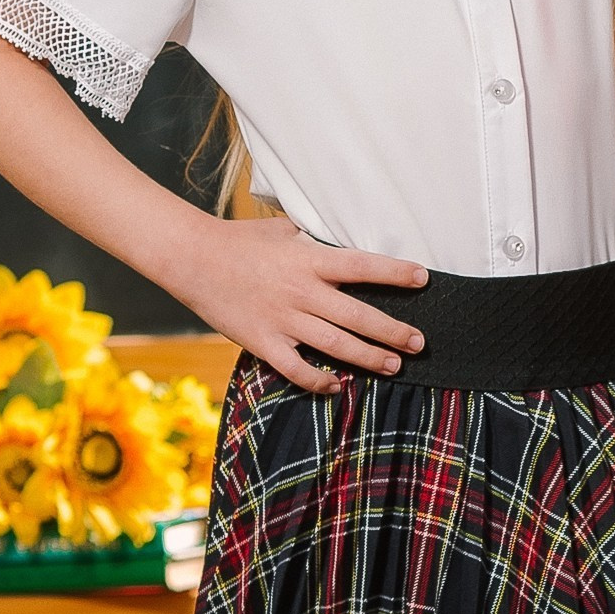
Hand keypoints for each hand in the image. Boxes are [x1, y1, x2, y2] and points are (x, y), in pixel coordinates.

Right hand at [176, 220, 426, 395]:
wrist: (191, 258)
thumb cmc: (239, 239)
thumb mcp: (282, 229)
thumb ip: (313, 238)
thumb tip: (337, 239)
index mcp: (308, 259)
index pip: (363, 266)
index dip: (395, 273)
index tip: (423, 279)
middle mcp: (301, 292)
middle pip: (358, 316)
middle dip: (393, 331)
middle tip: (418, 342)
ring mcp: (283, 320)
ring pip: (336, 345)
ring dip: (369, 358)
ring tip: (393, 366)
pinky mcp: (263, 342)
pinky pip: (298, 369)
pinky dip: (319, 381)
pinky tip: (337, 385)